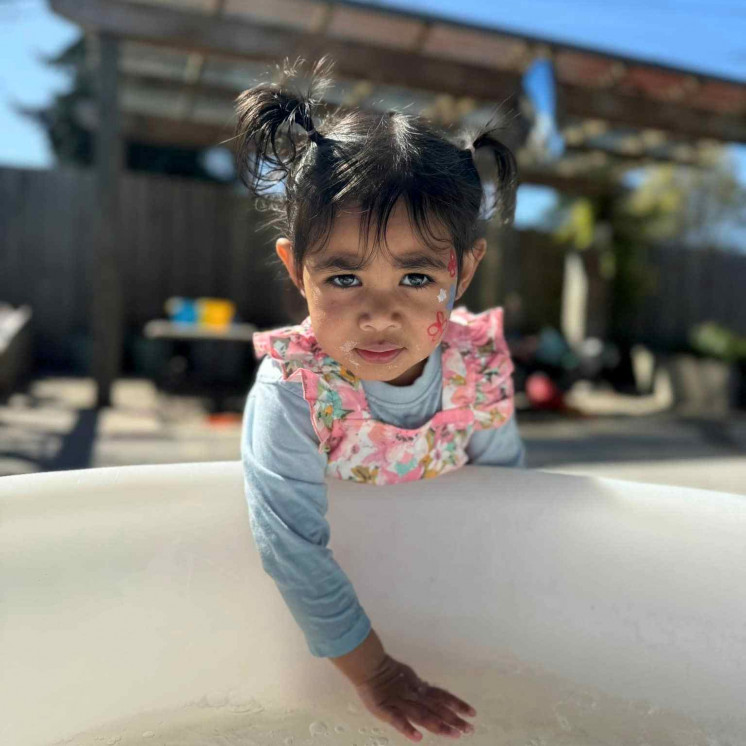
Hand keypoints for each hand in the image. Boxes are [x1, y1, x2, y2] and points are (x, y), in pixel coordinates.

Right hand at [353, 653, 476, 741]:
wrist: (367, 665)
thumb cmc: (384, 671)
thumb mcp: (405, 676)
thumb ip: (418, 686)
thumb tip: (433, 692)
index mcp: (418, 688)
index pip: (442, 697)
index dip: (457, 704)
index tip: (473, 713)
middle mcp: (413, 696)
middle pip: (437, 708)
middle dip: (453, 719)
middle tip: (470, 729)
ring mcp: (400, 703)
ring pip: (422, 715)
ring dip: (438, 725)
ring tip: (454, 735)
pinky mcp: (385, 710)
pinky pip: (397, 720)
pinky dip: (407, 729)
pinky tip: (418, 738)